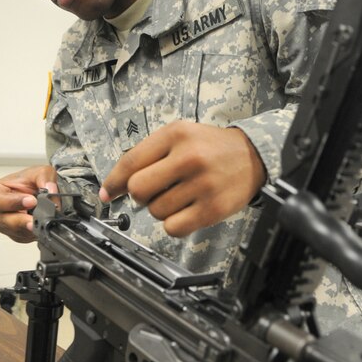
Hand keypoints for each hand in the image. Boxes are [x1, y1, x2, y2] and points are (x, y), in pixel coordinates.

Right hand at [0, 165, 57, 242]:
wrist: (38, 192)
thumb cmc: (29, 182)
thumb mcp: (39, 171)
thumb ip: (44, 177)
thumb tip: (49, 190)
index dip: (12, 202)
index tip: (30, 201)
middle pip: (3, 220)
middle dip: (21, 220)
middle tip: (35, 219)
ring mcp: (3, 225)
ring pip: (15, 231)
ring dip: (30, 227)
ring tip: (42, 221)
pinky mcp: (14, 235)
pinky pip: (23, 237)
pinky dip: (33, 232)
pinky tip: (40, 225)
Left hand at [100, 122, 265, 237]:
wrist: (253, 156)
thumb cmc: (210, 147)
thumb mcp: (180, 135)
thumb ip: (146, 156)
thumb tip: (110, 190)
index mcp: (176, 134)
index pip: (131, 161)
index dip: (113, 181)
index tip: (107, 194)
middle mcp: (189, 158)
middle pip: (138, 189)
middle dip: (140, 195)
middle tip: (154, 191)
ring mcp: (202, 185)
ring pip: (156, 211)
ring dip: (161, 208)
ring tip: (179, 196)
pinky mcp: (213, 209)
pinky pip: (174, 228)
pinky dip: (174, 224)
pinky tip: (185, 211)